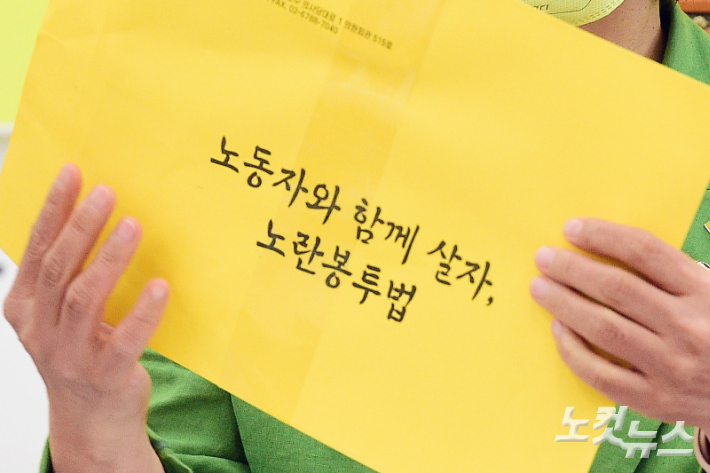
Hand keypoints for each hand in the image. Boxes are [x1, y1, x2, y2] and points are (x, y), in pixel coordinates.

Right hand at [3, 164, 166, 472]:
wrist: (91, 416)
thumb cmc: (81, 350)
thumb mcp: (62, 312)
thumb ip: (70, 273)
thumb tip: (96, 213)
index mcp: (26, 307)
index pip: (37, 249)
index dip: (54, 210)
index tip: (73, 174)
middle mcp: (41, 329)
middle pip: (59, 268)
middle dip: (81, 226)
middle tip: (106, 193)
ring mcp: (69, 355)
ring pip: (85, 298)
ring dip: (109, 258)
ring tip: (133, 226)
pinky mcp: (104, 375)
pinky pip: (124, 339)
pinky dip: (143, 312)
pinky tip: (160, 286)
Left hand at [530, 218, 709, 430]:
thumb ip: (673, 274)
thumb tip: (607, 245)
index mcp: (705, 293)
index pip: (644, 252)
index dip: (602, 236)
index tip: (571, 228)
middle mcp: (688, 327)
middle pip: (616, 288)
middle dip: (571, 268)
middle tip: (543, 257)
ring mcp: (671, 367)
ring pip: (604, 328)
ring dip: (564, 303)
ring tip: (539, 287)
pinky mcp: (656, 400)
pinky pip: (601, 374)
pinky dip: (573, 350)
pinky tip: (558, 329)